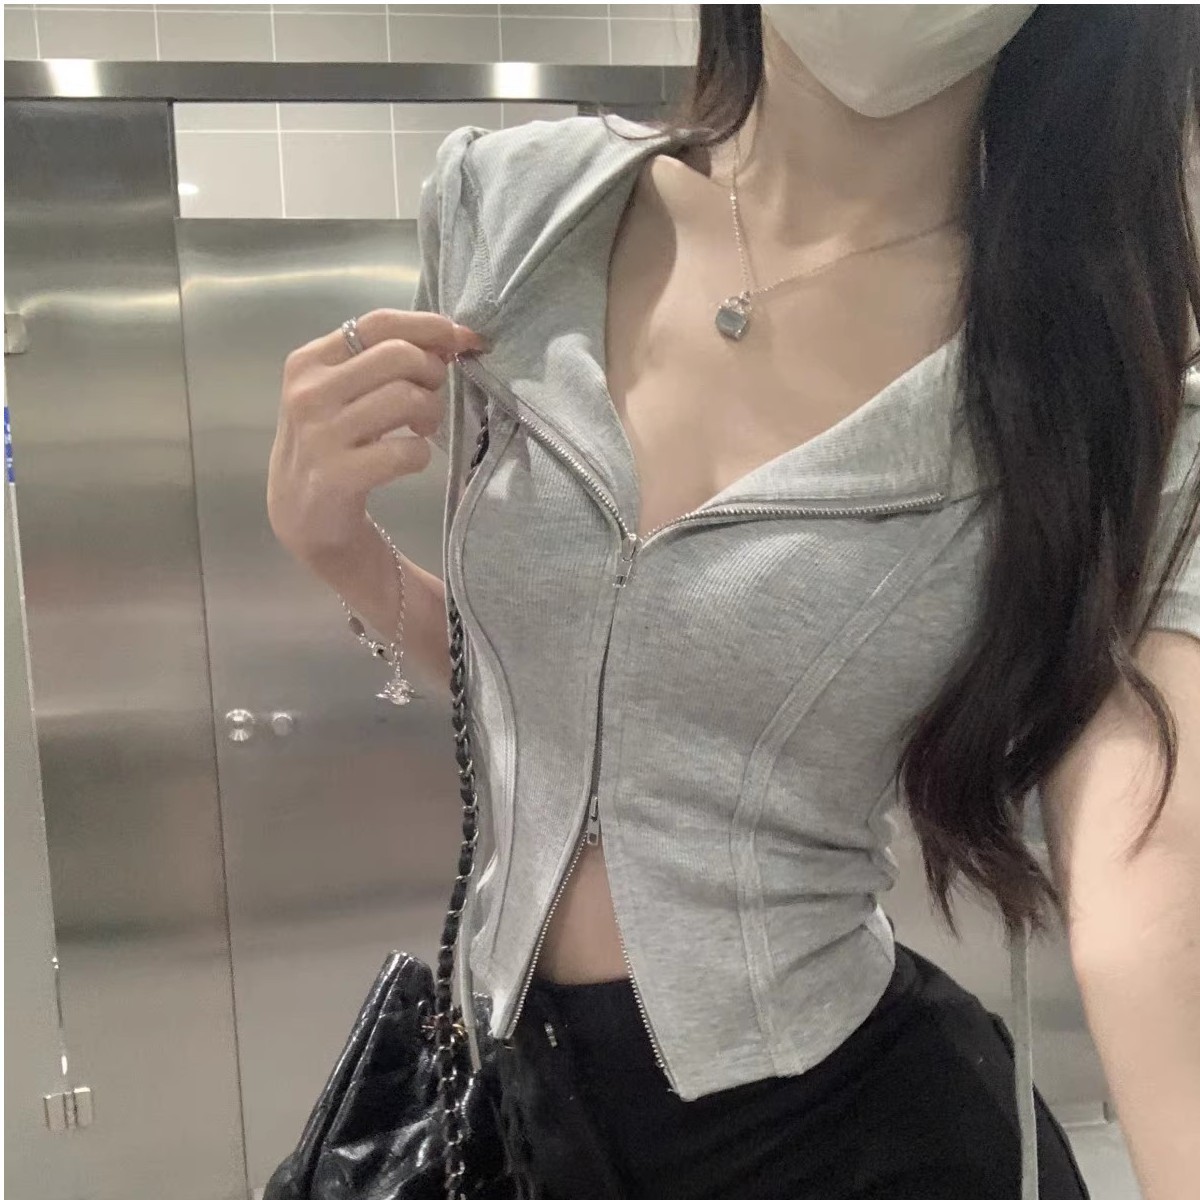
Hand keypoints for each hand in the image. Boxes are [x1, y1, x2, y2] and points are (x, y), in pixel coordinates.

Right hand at [268, 309, 485, 567]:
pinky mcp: (338, 476)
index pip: (379, 323)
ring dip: (431, 414)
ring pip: (406, 398)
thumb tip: (450, 337)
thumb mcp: (342, 392)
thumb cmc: (331, 443)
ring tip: (422, 429)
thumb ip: (383, 361)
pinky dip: (421, 454)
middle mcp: (309, 392)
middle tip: (431, 398)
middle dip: (432, 373)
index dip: (430, 326)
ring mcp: (320, 435)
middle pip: (399, 356)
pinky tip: (409, 459)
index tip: (462, 339)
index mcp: (309, 361)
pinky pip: (406, 451)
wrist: (301, 515)